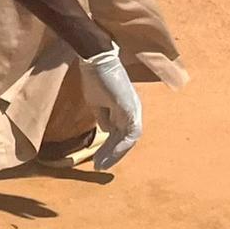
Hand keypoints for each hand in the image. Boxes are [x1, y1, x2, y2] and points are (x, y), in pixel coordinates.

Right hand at [80, 47, 143, 170]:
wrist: (97, 61)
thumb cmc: (95, 78)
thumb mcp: (97, 103)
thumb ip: (103, 117)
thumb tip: (106, 132)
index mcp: (125, 109)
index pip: (121, 134)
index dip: (110, 148)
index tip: (97, 159)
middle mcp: (133, 111)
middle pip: (126, 140)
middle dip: (112, 155)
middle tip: (99, 167)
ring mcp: (134, 110)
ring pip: (129, 140)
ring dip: (115, 154)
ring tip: (101, 165)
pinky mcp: (130, 109)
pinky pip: (130, 134)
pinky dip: (120, 147)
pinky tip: (109, 156)